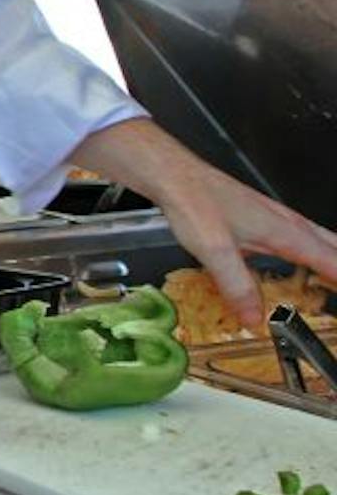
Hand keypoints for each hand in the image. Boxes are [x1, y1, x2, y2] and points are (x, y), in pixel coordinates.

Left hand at [74, 118, 336, 328]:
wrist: (175, 176)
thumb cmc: (194, 203)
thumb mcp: (215, 251)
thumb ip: (237, 286)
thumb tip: (254, 318)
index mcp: (286, 233)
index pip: (333, 261)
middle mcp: (287, 224)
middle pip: (335, 247)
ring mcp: (276, 219)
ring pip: (321, 240)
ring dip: (333, 259)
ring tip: (332, 283)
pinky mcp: (262, 219)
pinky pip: (301, 237)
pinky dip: (313, 252)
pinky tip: (301, 262)